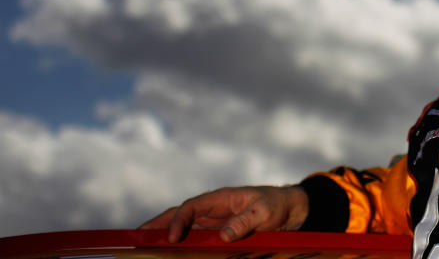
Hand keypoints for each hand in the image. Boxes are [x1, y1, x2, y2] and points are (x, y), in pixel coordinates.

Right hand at [139, 185, 308, 242]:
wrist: (288, 209)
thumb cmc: (275, 205)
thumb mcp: (264, 211)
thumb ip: (245, 221)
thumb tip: (224, 235)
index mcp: (220, 198)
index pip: (191, 207)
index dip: (179, 221)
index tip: (173, 237)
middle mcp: (211, 208)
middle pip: (178, 215)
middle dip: (157, 224)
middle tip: (136, 238)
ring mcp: (211, 221)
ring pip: (182, 226)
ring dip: (163, 235)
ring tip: (144, 247)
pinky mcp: (215, 232)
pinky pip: (193, 238)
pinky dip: (178, 244)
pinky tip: (168, 252)